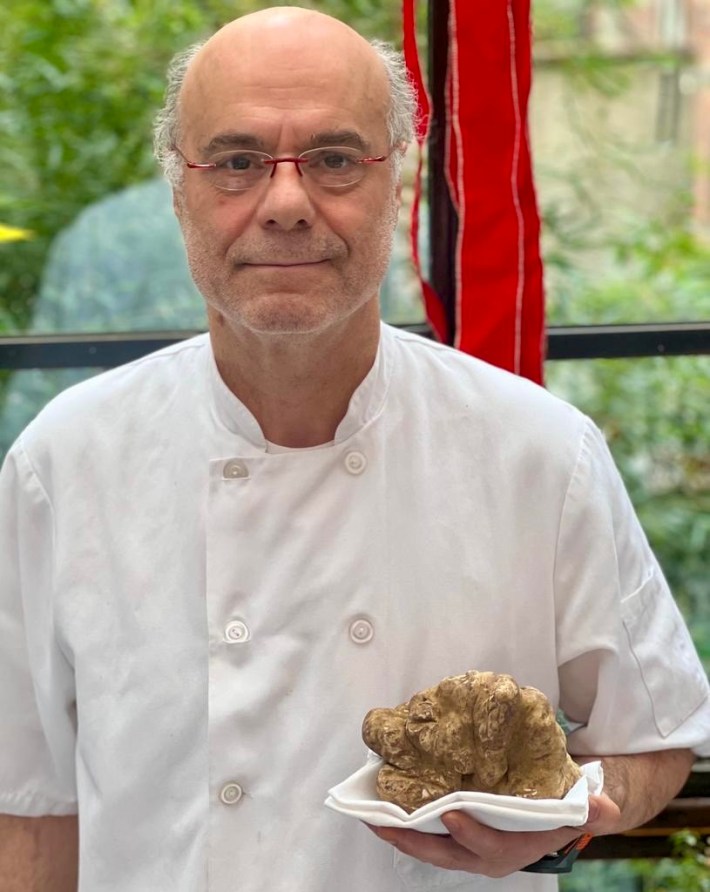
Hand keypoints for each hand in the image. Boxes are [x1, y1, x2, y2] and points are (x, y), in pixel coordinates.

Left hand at [367, 793, 620, 877]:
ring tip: (370, 813)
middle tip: (384, 820)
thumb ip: (591, 809)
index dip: (470, 833)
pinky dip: (403, 823)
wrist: (552, 818)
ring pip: (428, 847)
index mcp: (514, 849)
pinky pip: (425, 834)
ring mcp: (466, 848)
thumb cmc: (560, 809)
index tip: (451, 812)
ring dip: (399, 832)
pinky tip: (381, 805)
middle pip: (445, 853)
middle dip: (414, 838)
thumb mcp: (580, 809)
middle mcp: (485, 855)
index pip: (488, 847)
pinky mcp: (453, 837)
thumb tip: (605, 807)